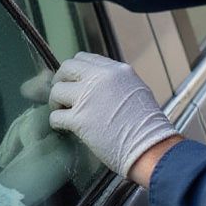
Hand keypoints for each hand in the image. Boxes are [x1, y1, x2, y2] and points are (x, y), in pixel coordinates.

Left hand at [48, 52, 180, 179]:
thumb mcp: (136, 90)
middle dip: (61, 80)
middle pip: (66, 68)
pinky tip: (63, 127)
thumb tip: (98, 85)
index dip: (76, 71)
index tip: (74, 81)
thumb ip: (115, 83)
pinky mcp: (79, 119)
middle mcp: (100, 78)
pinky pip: (55, 116)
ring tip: (63, 112)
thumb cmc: (148, 125)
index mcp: (116, 70)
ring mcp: (88, 98)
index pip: (85, 58)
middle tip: (62, 95)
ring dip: (56, 102)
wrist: (150, 147)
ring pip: (56, 91)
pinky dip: (56, 122)